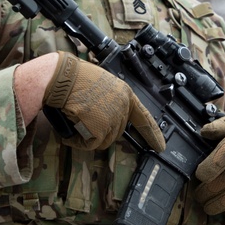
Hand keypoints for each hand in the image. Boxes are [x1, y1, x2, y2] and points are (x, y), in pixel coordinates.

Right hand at [43, 51, 164, 151]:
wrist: (64, 78)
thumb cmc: (77, 78)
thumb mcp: (104, 85)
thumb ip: (112, 100)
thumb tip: (108, 116)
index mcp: (126, 94)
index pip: (144, 118)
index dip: (152, 134)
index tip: (160, 146)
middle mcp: (123, 107)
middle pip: (117, 132)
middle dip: (101, 130)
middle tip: (84, 118)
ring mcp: (112, 119)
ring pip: (104, 140)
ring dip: (89, 136)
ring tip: (76, 121)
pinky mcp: (100, 129)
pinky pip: (90, 144)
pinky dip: (79, 141)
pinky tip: (72, 131)